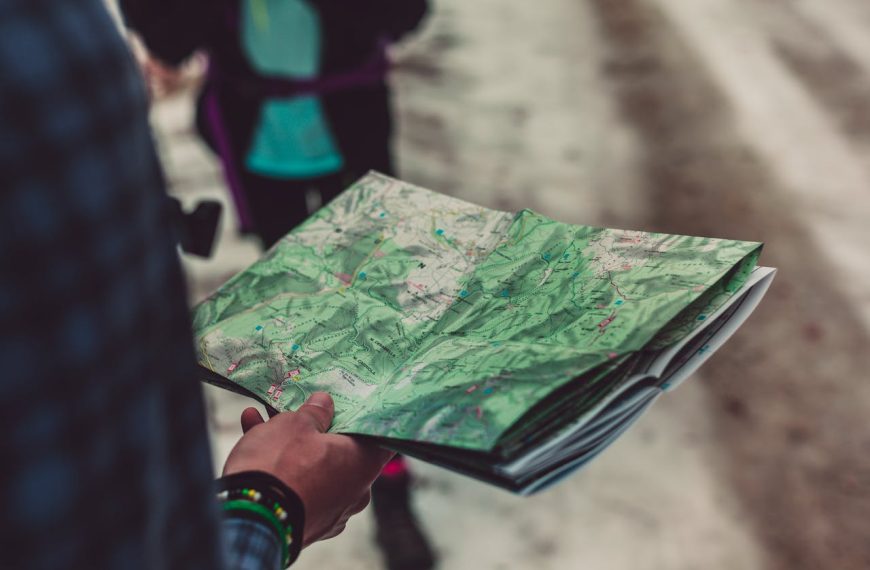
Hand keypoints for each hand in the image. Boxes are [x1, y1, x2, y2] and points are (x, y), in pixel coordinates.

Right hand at [223, 393, 393, 545]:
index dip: (367, 418)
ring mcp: (329, 513)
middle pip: (338, 450)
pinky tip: (252, 437)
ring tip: (261, 417)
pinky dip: (279, 467)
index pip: (380, 438)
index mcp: (364, 465)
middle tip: (297, 409)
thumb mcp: (297, 424)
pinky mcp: (303, 524)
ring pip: (311, 467)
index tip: (355, 404)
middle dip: (314, 429)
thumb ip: (315, 412)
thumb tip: (324, 404)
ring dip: (287, 443)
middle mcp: (354, 493)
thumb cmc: (282, 465)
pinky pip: (296, 487)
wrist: (248, 520)